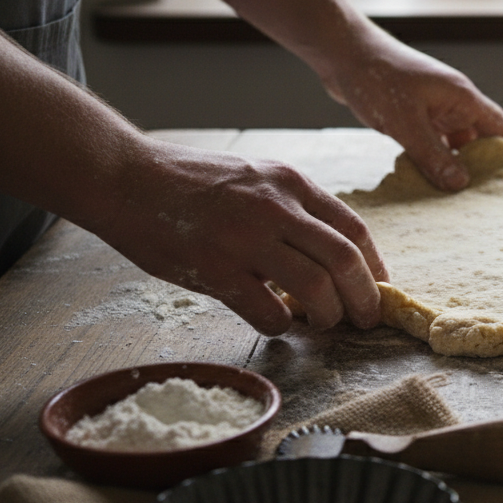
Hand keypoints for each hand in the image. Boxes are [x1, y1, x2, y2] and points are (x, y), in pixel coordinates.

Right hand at [96, 138, 388, 335]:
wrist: (124, 177)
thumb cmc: (189, 184)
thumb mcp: (254, 180)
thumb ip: (291, 211)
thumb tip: (328, 259)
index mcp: (291, 184)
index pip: (354, 229)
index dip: (375, 266)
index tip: (378, 288)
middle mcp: (276, 207)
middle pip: (345, 261)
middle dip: (365, 299)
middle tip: (364, 320)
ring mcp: (246, 238)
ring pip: (315, 288)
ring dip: (327, 315)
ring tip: (323, 324)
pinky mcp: (216, 268)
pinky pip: (267, 311)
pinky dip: (280, 325)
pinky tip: (273, 323)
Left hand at [317, 26, 502, 190]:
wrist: (341, 53)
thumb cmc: (376, 78)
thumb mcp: (406, 123)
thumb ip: (433, 155)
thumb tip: (460, 185)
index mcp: (462, 97)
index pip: (501, 127)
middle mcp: (453, 103)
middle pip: (479, 139)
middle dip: (479, 167)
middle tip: (476, 200)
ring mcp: (433, 108)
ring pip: (453, 143)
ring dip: (452, 165)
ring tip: (451, 196)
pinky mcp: (414, 114)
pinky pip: (432, 141)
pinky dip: (432, 158)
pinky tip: (425, 179)